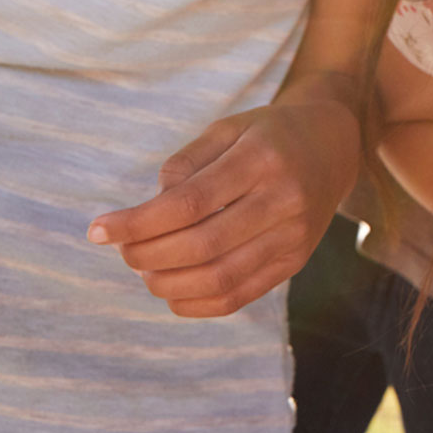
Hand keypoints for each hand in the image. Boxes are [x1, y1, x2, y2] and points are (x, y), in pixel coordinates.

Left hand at [86, 97, 359, 316]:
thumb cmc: (270, 134)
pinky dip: (195, 303)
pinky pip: (238, 296)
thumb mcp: (228, 128)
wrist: (335, 146)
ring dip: (167, 283)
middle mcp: (284, 200)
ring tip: (145, 270)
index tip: (98, 230)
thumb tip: (149, 209)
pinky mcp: (295, 262)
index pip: (189, 203)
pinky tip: (172, 289)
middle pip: (202, 245)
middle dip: (147, 255)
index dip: (138, 222)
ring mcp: (294, 236)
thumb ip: (186, 164)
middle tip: (122, 250)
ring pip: (219, 278)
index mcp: (262, 159)